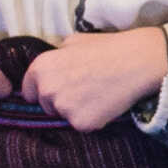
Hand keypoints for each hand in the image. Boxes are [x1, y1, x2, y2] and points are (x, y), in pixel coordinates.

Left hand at [23, 26, 167, 134]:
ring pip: (64, 116)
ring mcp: (63, 108)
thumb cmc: (108, 48)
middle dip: (61, 101)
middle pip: (46, 106)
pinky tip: (106, 104)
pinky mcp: (81, 123)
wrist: (137, 62)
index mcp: (40, 67)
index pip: (29, 91)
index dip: (44, 90)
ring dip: (77, 110)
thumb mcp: (74, 41)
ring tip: (98, 94)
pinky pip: (82, 125)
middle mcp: (46, 89)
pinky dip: (93, 118)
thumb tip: (56, 62)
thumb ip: (57, 56)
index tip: (61, 87)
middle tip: (85, 89)